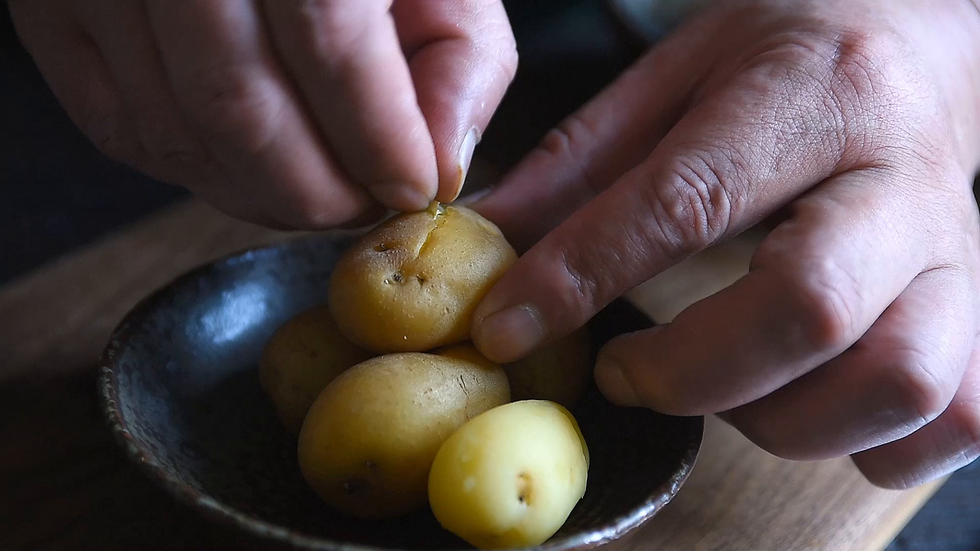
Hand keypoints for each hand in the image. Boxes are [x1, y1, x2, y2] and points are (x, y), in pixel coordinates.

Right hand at [7, 0, 516, 227]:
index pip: (331, 51)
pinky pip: (119, 130)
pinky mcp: (51, 9)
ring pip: (178, 136)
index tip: (412, 188)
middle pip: (240, 113)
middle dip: (317, 192)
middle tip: (362, 202)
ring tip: (314, 186)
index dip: (379, 144)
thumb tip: (440, 163)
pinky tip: (244, 162)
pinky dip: (193, 170)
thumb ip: (459, 57)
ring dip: (259, 193)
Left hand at [472, 0, 979, 487]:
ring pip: (895, 383)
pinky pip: (948, 421)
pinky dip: (866, 444)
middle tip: (622, 370)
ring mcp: (956, 255)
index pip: (689, 200)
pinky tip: (805, 403)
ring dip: (777, 420)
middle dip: (688, 371)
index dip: (584, 274)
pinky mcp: (979, 313)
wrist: (923, 42)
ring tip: (717, 385)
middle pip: (808, 309)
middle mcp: (900, 179)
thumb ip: (578, 163)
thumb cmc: (790, 58)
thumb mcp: (674, 77)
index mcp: (812, 95)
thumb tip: (487, 239)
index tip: (509, 326)